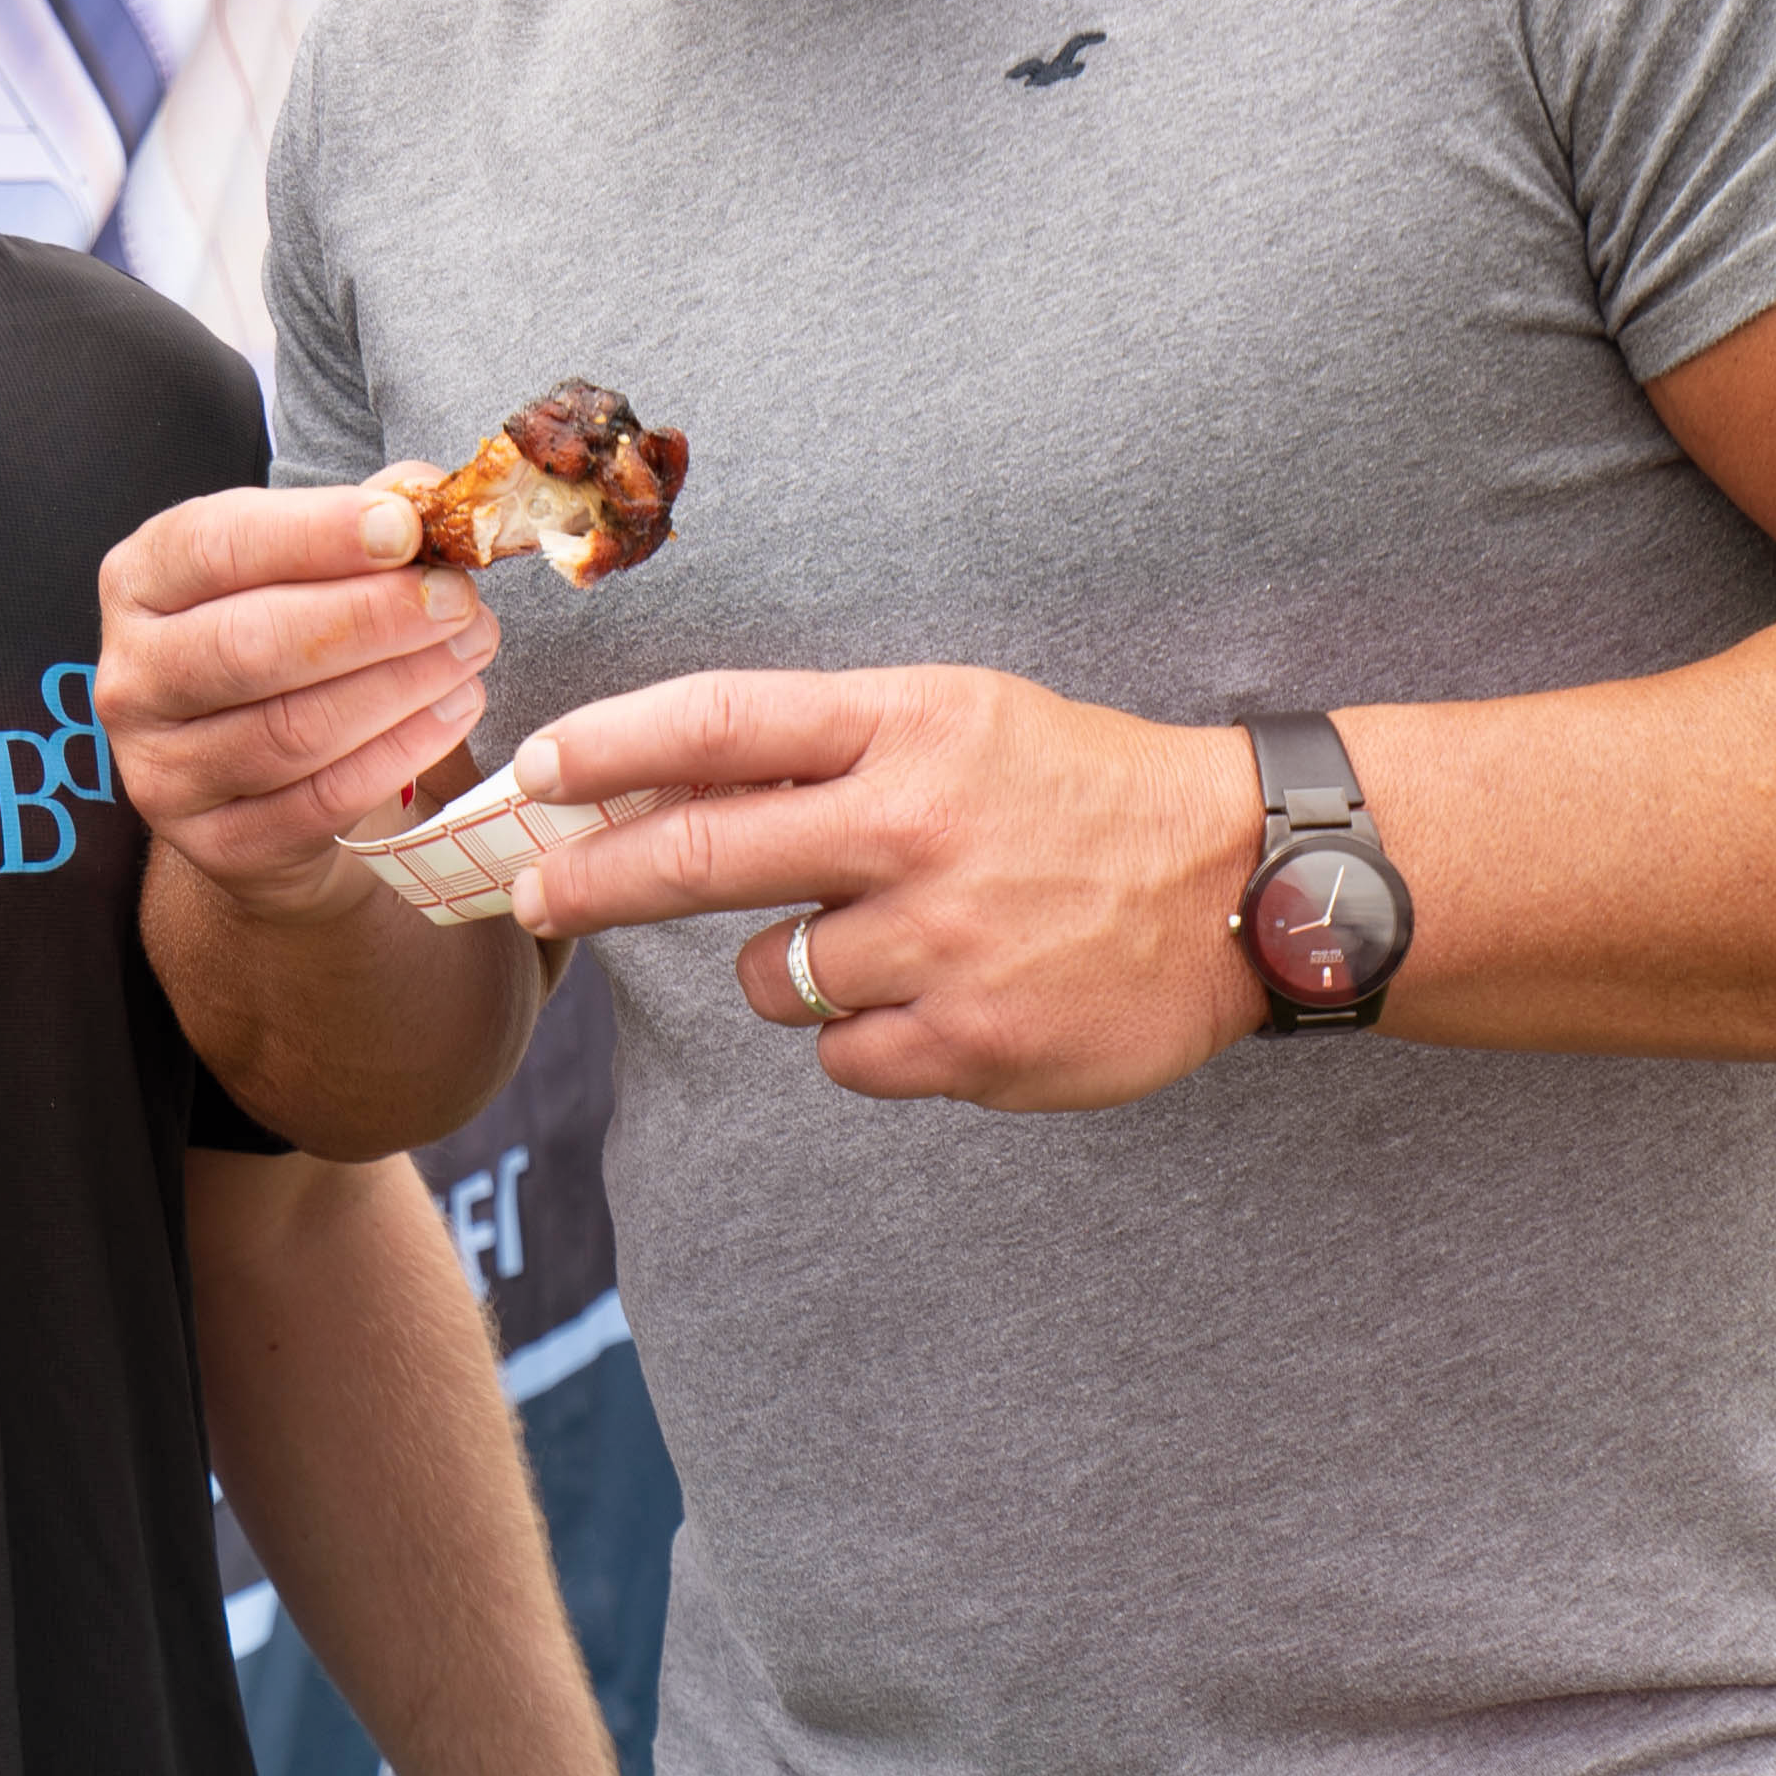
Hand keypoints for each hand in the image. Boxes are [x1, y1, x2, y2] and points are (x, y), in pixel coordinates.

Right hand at [97, 477, 503, 918]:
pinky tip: (454, 709)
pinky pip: (321, 800)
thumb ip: (366, 520)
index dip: (315, 533)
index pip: (214, 544)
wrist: (263, 789)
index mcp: (141, 581)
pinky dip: (401, 751)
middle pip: (251, 643)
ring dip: (401, 685)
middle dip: (371, 617)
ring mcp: (163, 771)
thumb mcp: (307, 568)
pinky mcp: (218, 844)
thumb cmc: (287, 646)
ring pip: (293, 728)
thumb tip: (431, 496)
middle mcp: (132, 677)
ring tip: (471, 650)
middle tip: (458, 601)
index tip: (406, 529)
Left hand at [504, 666, 1267, 1108]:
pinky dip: (866, 1036)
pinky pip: (841, 1055)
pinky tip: (943, 995)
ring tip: (897, 936)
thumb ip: (823, 750)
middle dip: (590, 881)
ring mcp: (940, 940)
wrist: (1241, 885)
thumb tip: (658, 781)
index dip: (607, 748)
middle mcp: (912, 826)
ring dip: (794, 966)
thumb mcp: (957, 721)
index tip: (534, 771)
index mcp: (907, 725)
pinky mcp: (968, 1040)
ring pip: (769, 976)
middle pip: (698, 855)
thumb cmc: (1076, 790)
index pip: (718, 725)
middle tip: (534, 896)